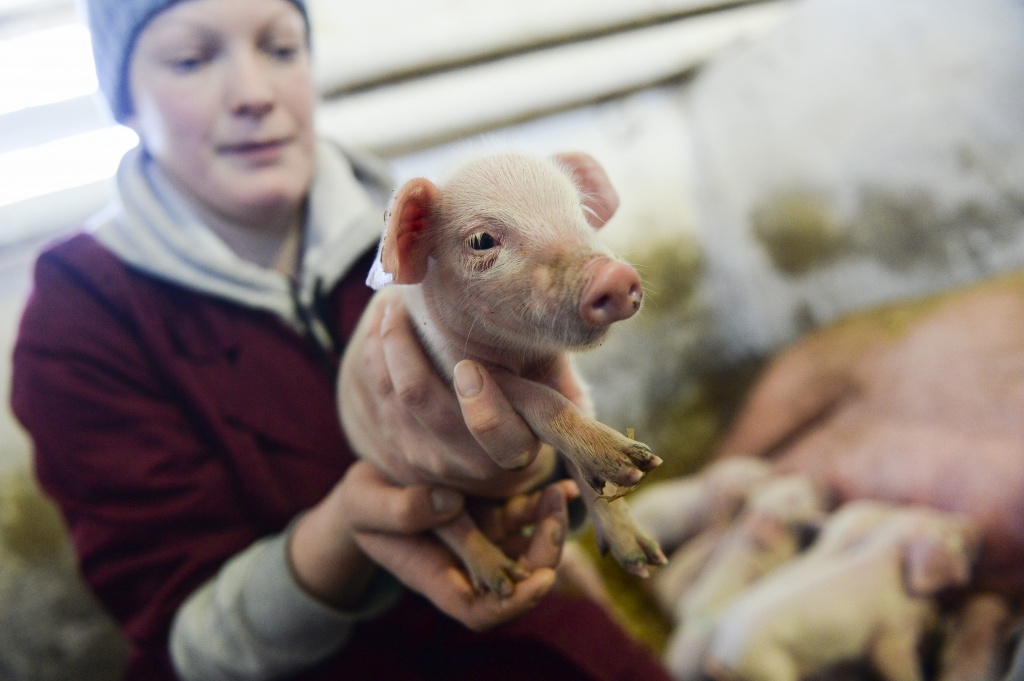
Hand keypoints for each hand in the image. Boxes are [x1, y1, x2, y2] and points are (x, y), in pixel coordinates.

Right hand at [300, 460, 578, 630]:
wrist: (368, 489)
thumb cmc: (360, 504)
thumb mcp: (364, 503)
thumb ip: (400, 509)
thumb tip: (450, 504)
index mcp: (434, 576)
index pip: (482, 610)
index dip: (517, 604)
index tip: (543, 579)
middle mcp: (466, 566)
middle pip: (518, 582)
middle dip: (544, 555)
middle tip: (554, 515)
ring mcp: (481, 541)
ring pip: (528, 549)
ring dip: (549, 527)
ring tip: (556, 492)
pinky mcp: (489, 514)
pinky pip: (526, 517)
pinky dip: (546, 506)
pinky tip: (564, 486)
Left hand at [339, 287, 558, 496]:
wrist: (499, 441)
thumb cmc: (536, 399)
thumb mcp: (560, 398)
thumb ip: (564, 385)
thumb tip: (575, 346)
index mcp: (517, 452)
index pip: (499, 440)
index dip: (483, 408)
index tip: (469, 367)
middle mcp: (467, 463)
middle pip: (422, 402)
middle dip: (408, 348)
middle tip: (408, 304)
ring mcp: (427, 459)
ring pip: (393, 392)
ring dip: (388, 340)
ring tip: (394, 304)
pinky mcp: (398, 446)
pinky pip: (375, 392)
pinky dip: (375, 352)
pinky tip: (385, 324)